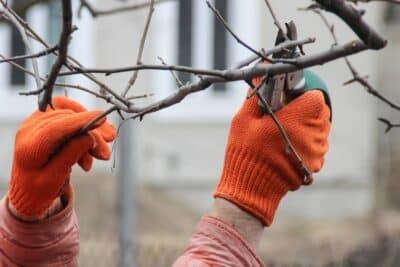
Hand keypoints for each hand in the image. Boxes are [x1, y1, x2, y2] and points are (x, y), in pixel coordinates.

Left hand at [8, 97, 115, 218]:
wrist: (26, 191)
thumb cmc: (38, 190)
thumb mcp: (54, 179)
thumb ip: (69, 155)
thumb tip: (89, 136)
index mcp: (29, 147)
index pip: (57, 127)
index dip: (81, 121)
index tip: (102, 118)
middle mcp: (29, 129)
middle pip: (68, 121)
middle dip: (92, 134)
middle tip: (106, 153)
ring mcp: (36, 123)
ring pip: (71, 115)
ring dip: (91, 131)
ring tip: (102, 153)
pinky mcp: (45, 121)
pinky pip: (69, 115)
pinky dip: (84, 127)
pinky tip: (91, 147)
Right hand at [214, 82, 330, 225]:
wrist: (251, 187)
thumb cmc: (245, 151)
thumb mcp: (244, 119)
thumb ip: (257, 94)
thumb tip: (261, 70)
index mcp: (296, 119)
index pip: (317, 97)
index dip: (303, 95)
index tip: (289, 100)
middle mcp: (312, 135)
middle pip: (321, 112)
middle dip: (306, 110)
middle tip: (285, 116)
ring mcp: (316, 152)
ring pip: (321, 129)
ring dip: (307, 126)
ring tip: (284, 133)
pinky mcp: (315, 165)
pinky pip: (317, 145)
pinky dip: (307, 143)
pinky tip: (288, 147)